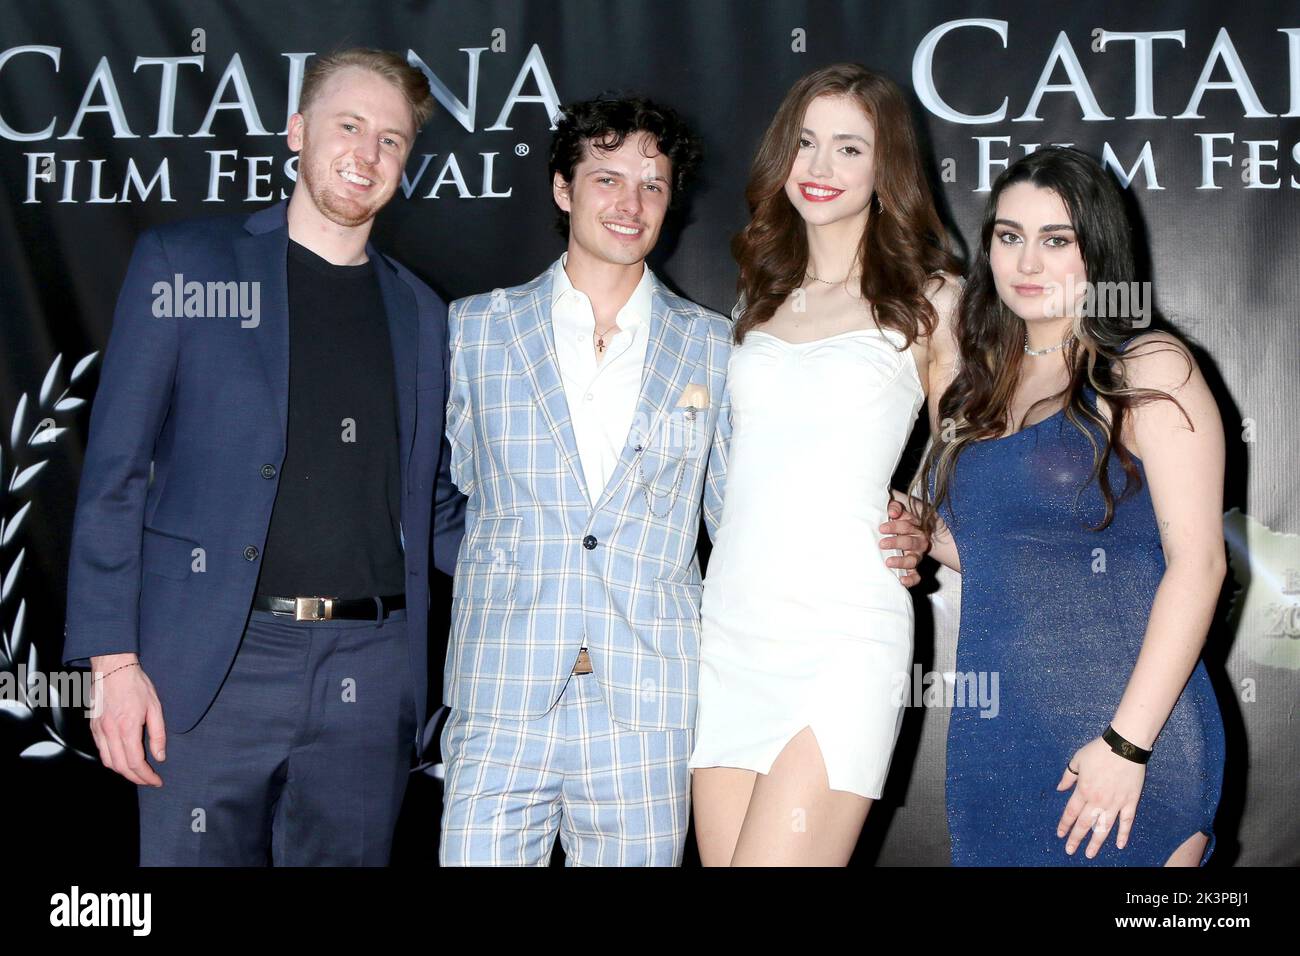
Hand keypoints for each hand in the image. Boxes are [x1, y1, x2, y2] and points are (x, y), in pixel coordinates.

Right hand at [88, 653, 165, 786]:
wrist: (113, 668)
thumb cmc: (136, 684)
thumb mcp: (155, 707)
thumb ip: (158, 734)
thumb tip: (159, 756)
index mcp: (127, 728)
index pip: (136, 762)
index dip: (146, 776)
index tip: (156, 781)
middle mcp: (110, 732)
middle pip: (120, 767)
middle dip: (136, 778)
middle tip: (149, 781)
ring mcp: (99, 730)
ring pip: (108, 761)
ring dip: (123, 772)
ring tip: (137, 773)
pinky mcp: (93, 727)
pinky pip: (101, 751)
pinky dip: (112, 761)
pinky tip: (122, 759)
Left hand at [880, 497, 929, 587]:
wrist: (909, 529)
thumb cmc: (898, 517)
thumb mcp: (898, 507)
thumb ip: (895, 505)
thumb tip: (892, 511)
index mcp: (914, 525)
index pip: (906, 525)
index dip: (894, 526)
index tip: (881, 528)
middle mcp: (918, 540)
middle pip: (909, 542)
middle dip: (895, 543)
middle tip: (882, 544)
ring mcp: (916, 554)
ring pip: (913, 560)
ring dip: (901, 561)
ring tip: (888, 562)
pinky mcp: (913, 567)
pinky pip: (916, 575)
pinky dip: (911, 579)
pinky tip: (901, 581)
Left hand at [1056, 736, 1145, 858]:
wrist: (1124, 746)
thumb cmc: (1099, 751)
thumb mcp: (1077, 760)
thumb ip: (1068, 776)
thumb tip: (1059, 788)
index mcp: (1083, 790)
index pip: (1071, 813)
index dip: (1064, 825)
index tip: (1060, 835)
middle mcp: (1098, 800)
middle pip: (1084, 824)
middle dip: (1076, 838)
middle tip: (1070, 850)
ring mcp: (1115, 803)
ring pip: (1104, 828)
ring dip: (1096, 842)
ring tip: (1089, 854)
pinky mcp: (1130, 802)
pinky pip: (1127, 821)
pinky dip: (1123, 834)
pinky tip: (1120, 845)